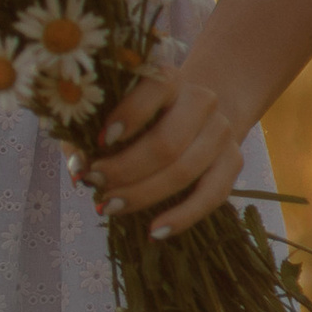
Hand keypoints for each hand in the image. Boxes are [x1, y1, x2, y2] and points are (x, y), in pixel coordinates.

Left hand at [83, 58, 251, 240]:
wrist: (199, 113)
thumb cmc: (143, 115)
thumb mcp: (114, 112)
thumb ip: (88, 135)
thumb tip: (78, 168)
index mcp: (169, 79)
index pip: (153, 90)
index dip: (128, 116)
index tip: (100, 140)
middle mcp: (201, 101)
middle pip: (166, 142)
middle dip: (126, 168)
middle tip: (96, 182)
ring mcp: (221, 132)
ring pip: (184, 171)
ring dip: (144, 194)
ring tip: (110, 206)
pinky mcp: (233, 162)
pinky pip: (211, 196)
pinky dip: (182, 217)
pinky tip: (155, 232)